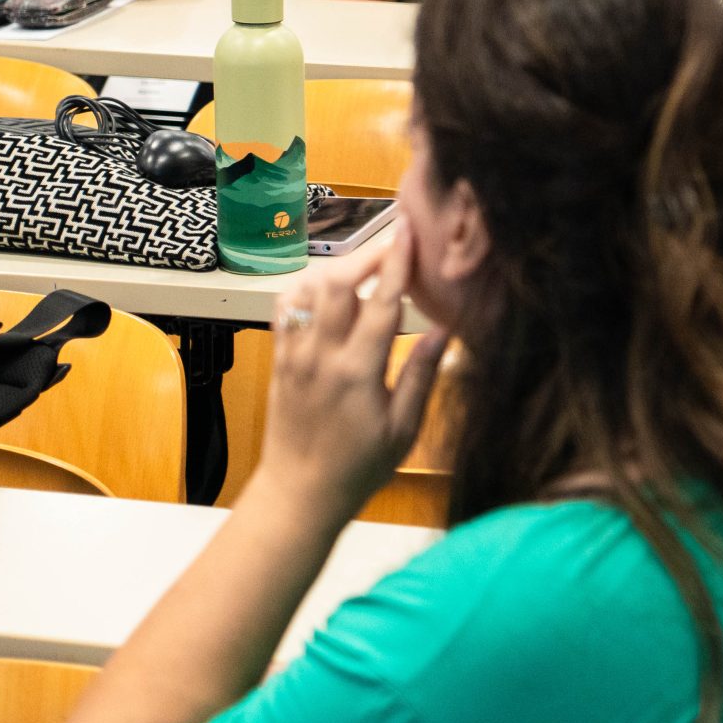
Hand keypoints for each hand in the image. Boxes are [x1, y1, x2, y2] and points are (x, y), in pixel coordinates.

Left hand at [253, 222, 448, 519]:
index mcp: (357, 372)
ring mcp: (293, 356)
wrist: (300, 493)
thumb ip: (421, 375)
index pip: (379, 302)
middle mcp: (320, 356)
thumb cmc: (359, 468)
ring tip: (362, 265)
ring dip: (335, 269)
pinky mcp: (279, 361)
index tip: (408, 229)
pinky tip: (326, 288)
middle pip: (335, 283)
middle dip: (365, 255)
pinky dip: (306, 288)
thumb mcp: (403, 429)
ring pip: (305, 290)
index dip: (396, 261)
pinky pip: (285, 309)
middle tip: (392, 244)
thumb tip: (443, 331)